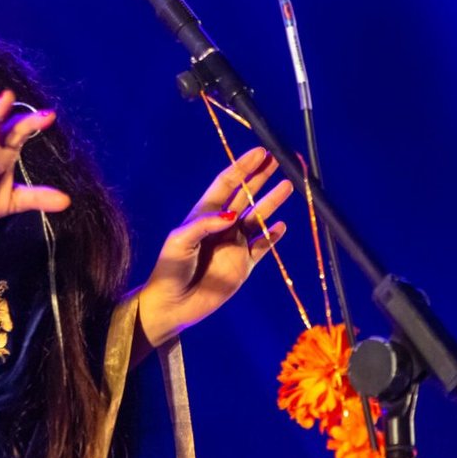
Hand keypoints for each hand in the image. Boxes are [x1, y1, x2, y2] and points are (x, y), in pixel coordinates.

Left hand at [137, 147, 292, 348]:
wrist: (172, 304)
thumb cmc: (169, 269)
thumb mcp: (180, 241)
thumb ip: (205, 225)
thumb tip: (233, 215)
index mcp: (204, 214)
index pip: (227, 184)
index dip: (243, 168)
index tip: (260, 153)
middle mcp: (222, 226)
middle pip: (245, 195)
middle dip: (260, 177)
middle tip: (277, 159)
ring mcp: (234, 245)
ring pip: (257, 218)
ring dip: (271, 202)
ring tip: (287, 185)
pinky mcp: (243, 265)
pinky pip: (262, 247)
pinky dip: (272, 235)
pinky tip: (281, 225)